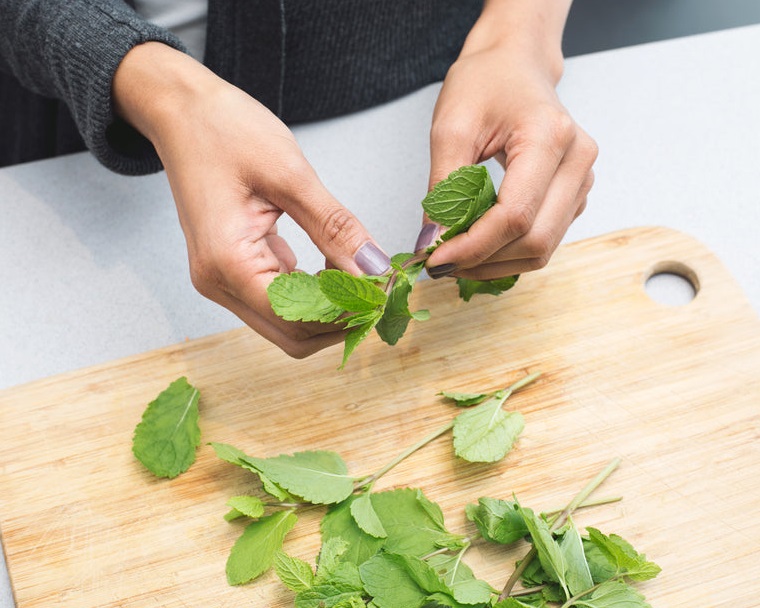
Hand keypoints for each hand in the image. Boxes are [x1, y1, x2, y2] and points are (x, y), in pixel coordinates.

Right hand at [113, 43, 389, 356]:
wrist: (181, 110)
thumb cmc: (223, 129)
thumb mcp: (290, 175)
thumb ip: (335, 228)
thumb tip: (374, 269)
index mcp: (227, 262)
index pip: (298, 318)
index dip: (347, 313)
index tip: (385, 292)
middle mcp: (218, 281)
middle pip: (292, 334)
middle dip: (340, 319)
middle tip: (380, 289)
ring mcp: (221, 278)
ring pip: (287, 322)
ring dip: (328, 308)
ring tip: (363, 276)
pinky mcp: (230, 267)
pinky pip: (278, 297)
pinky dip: (312, 291)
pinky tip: (335, 265)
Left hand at [418, 0, 597, 280]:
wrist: (515, 64)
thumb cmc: (486, 82)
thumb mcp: (451, 127)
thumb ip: (443, 187)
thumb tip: (434, 241)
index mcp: (550, 137)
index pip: (515, 215)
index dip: (473, 246)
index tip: (435, 259)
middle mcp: (577, 162)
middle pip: (534, 241)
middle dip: (483, 261)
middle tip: (440, 263)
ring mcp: (581, 181)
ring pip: (542, 249)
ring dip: (495, 263)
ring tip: (456, 256)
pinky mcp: (574, 196)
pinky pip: (544, 241)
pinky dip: (508, 253)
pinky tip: (479, 244)